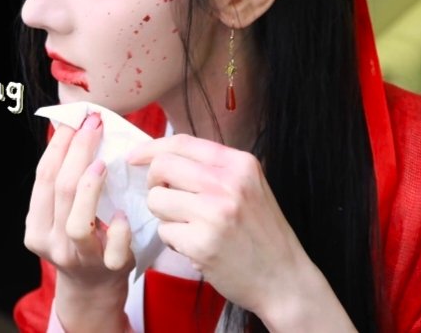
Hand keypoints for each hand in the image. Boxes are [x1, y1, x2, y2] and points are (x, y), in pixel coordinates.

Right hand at [24, 112, 133, 328]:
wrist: (93, 288)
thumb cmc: (83, 240)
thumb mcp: (63, 214)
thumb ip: (65, 182)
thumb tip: (75, 130)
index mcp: (37, 225)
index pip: (43, 177)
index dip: (59, 145)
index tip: (75, 120)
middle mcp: (52, 241)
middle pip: (61, 191)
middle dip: (77, 151)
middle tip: (94, 125)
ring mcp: (79, 256)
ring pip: (78, 221)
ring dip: (90, 187)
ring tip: (102, 162)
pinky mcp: (108, 267)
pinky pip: (112, 247)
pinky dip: (117, 227)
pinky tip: (121, 211)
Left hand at [126, 134, 311, 318]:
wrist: (285, 278)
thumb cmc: (263, 233)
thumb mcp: (249, 187)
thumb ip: (214, 170)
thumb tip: (162, 158)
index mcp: (240, 163)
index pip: (182, 142)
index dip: (151, 148)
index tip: (135, 158)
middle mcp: (228, 183)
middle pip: (162, 167)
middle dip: (154, 184)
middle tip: (166, 200)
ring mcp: (214, 213)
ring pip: (156, 200)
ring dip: (164, 216)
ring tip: (188, 227)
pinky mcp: (202, 243)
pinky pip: (164, 232)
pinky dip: (174, 241)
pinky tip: (196, 247)